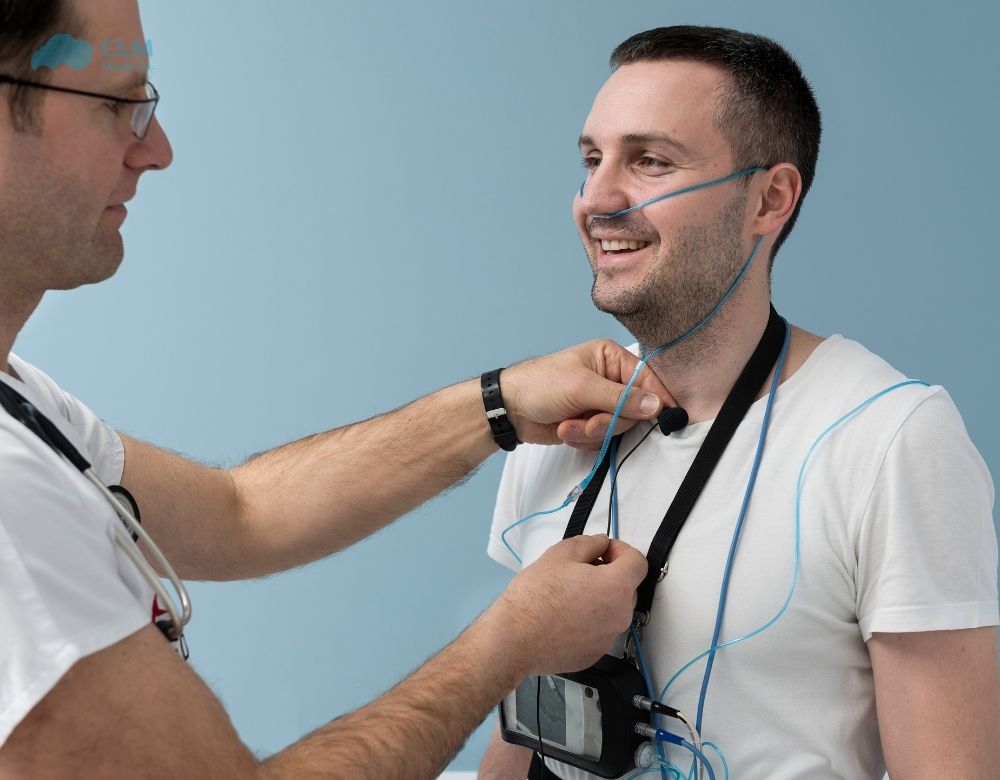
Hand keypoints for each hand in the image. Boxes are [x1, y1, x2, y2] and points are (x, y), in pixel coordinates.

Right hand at [484, 534, 647, 675]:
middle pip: (627, 587)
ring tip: (568, 594)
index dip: (621, 550)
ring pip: (613, 610)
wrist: (514, 639)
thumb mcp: (560, 554)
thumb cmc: (534, 597)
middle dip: (609, 574)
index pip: (638, 562)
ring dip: (599, 597)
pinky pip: (599, 630)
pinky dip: (589, 620)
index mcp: (616, 588)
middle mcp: (619, 616)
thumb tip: (602, 543)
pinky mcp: (594, 654)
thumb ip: (590, 543)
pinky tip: (563, 616)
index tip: (604, 550)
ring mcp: (607, 639)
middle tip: (580, 570)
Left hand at [499, 340, 673, 449]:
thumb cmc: (541, 385)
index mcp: (611, 359)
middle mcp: (610, 380)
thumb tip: (657, 406)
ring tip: (569, 425)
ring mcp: (600, 404)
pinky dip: (584, 440)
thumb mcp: (582, 387)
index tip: (664, 420)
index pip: (648, 380)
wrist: (509, 409)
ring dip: (592, 433)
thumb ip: (621, 398)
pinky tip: (566, 430)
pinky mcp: (590, 424)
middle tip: (588, 421)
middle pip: (635, 410)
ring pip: (618, 428)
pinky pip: (602, 439)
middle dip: (609, 422)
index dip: (656, 401)